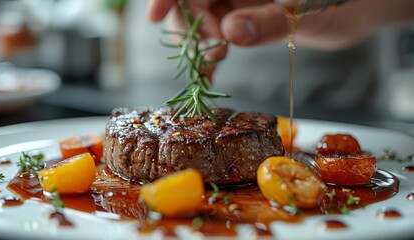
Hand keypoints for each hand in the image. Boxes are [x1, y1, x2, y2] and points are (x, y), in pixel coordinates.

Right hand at [147, 0, 413, 60]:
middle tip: (213, 49)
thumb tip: (229, 32)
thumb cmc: (341, 1)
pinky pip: (213, 29)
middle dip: (191, 24)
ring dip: (198, 42)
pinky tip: (210, 70)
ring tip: (213, 62)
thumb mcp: (307, 13)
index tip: (154, 16)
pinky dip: (208, 52)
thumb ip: (268, 21)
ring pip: (197, 15)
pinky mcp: (240, 12)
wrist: (355, 9)